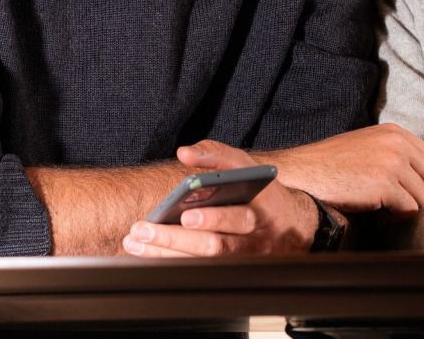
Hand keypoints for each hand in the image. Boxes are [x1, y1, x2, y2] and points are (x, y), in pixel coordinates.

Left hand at [122, 139, 314, 257]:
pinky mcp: (227, 271)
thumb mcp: (244, 165)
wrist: (289, 226)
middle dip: (175, 238)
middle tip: (143, 230)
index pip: (237, 216)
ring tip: (134, 240)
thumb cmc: (259, 192)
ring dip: (165, 253)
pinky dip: (168, 262)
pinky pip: (195, 271)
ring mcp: (239, 261)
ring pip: (200, 262)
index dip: (212, 218)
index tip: (186, 215)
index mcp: (259, 210)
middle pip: (213, 245)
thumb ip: (215, 156)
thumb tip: (184, 153)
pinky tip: (145, 252)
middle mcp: (251, 240)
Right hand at [259, 123, 423, 213]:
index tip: (405, 189)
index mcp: (396, 132)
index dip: (423, 180)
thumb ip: (396, 151)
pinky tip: (378, 211)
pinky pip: (409, 209)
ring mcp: (392, 163)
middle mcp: (398, 144)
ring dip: (406, 207)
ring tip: (384, 205)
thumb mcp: (369, 144)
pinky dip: (396, 216)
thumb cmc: (334, 163)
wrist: (306, 171)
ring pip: (423, 198)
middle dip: (418, 195)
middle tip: (395, 201)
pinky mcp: (385, 184)